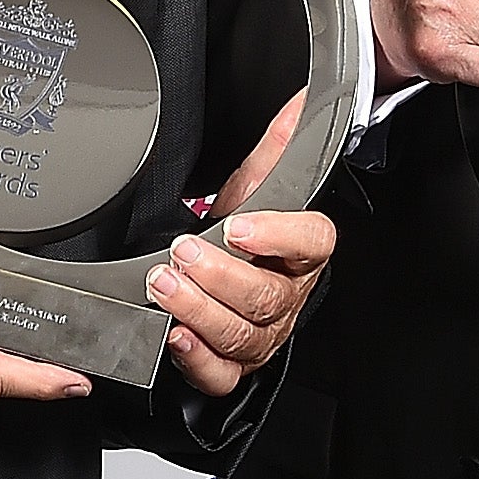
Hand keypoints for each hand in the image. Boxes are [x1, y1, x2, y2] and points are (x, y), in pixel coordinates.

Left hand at [146, 92, 338, 399]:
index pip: (312, 243)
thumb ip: (279, 144)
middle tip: (183, 254)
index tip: (241, 225)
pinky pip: (222, 374)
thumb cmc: (244, 233)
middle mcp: (287, 299)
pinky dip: (197, 359)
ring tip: (166, 286)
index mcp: (301, 254)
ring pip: (244, 335)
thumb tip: (300, 103)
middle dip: (220, 275)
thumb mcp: (256, 182)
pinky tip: (175, 335)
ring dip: (201, 311)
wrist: (228, 273)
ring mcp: (262, 335)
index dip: (279, 237)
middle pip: (268, 296)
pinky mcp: (233, 364)